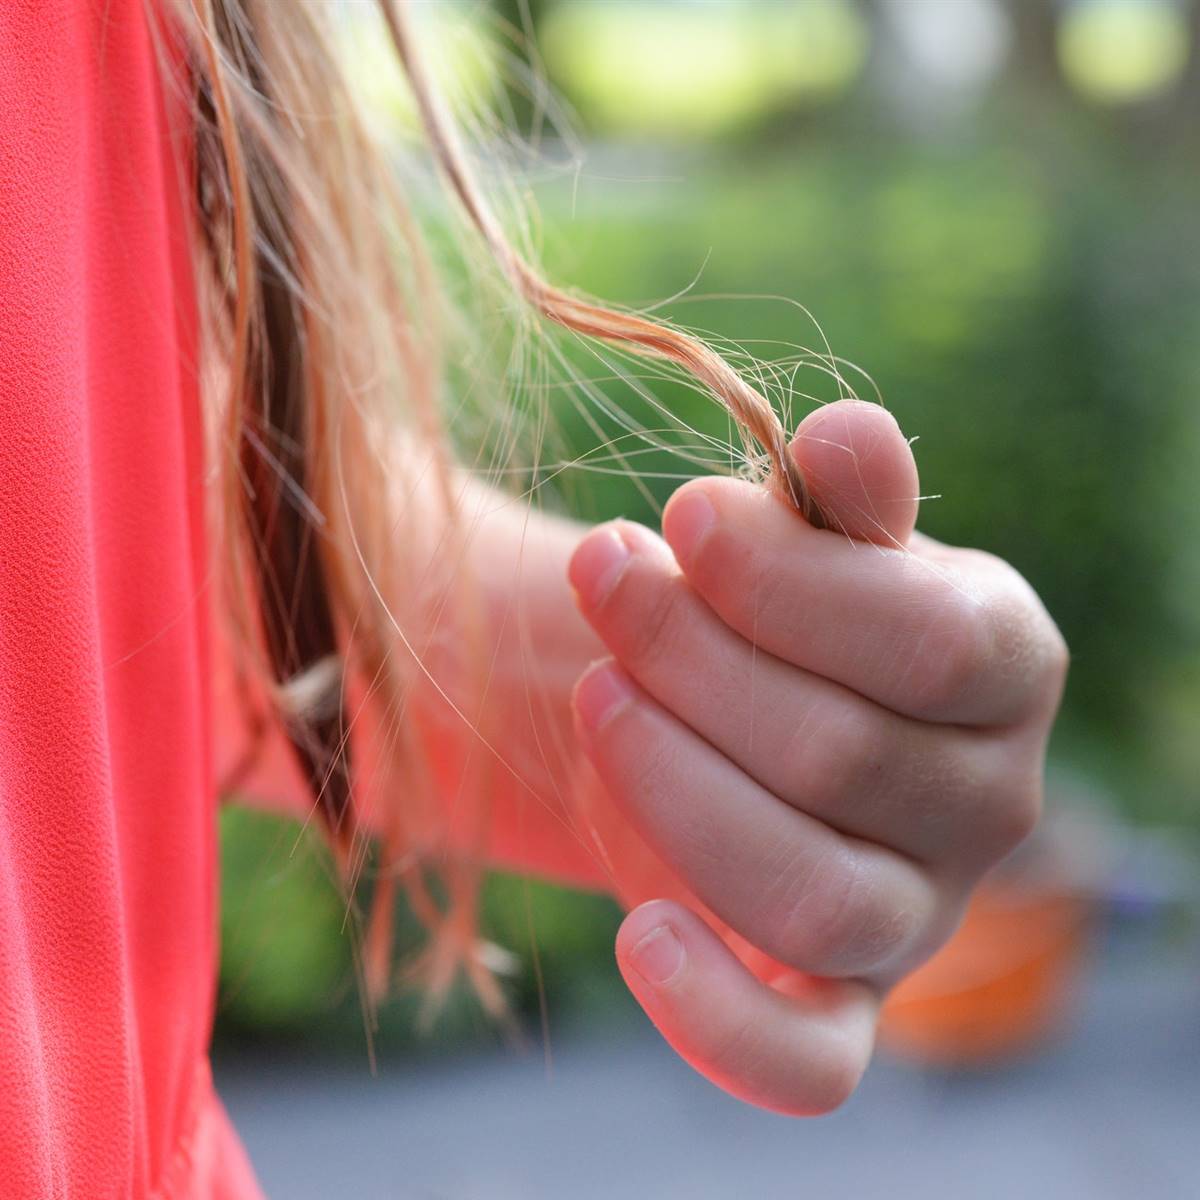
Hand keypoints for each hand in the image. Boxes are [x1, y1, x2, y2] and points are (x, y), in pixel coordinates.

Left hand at [566, 399, 1066, 1114]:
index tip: (677, 517)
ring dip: (675, 787)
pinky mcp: (838, 1004)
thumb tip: (846, 435)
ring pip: (812, 894)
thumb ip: (836, 500)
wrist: (728, 714)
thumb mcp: (807, 540)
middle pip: (841, 754)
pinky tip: (638, 936)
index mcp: (1004, 666)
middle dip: (691, 656)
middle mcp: (986, 803)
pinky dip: (721, 1021)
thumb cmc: (772, 610)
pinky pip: (808, 1064)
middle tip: (603, 577)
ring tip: (599, 696)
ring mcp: (915, 918)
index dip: (784, 580)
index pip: (929, 642)